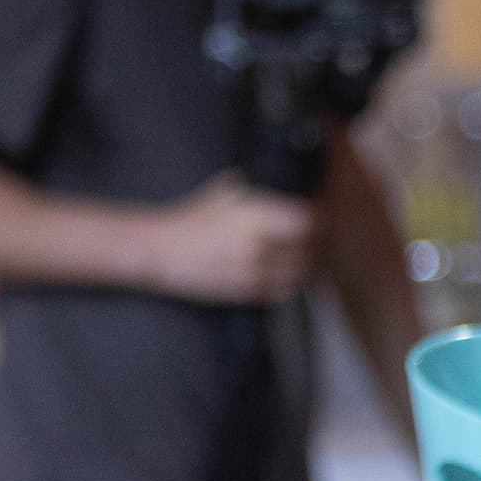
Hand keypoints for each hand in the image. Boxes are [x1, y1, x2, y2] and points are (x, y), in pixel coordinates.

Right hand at [155, 175, 316, 303]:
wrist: (163, 250)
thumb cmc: (192, 218)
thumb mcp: (226, 192)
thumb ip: (257, 192)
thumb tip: (279, 188)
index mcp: (256, 218)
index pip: (305, 222)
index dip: (315, 219)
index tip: (317, 216)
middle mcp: (259, 247)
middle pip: (306, 249)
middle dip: (312, 243)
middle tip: (313, 236)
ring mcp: (253, 272)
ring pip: (297, 272)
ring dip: (303, 264)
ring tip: (302, 255)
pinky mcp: (245, 292)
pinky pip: (281, 290)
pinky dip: (288, 282)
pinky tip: (285, 272)